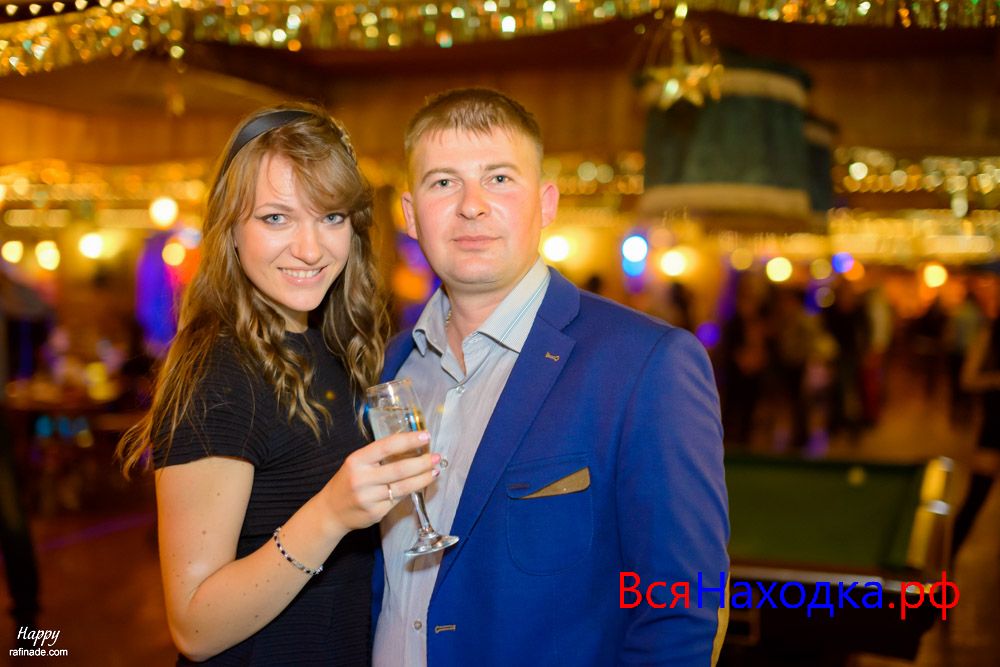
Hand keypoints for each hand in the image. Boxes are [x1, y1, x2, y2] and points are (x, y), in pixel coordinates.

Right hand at [320, 431, 438, 531]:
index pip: (386, 446)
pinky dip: (412, 490)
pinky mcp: (376, 512)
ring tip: (435, 471)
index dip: (408, 440)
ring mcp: (369, 498)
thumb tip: (411, 445)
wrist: (331, 511)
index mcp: (357, 461)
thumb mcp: (357, 463)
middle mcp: (361, 479)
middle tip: (436, 457)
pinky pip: (399, 500)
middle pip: (399, 469)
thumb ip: (378, 456)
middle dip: (422, 462)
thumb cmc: (348, 482)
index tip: (426, 436)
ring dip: (423, 478)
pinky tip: (420, 484)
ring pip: (403, 487)